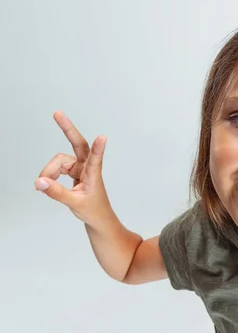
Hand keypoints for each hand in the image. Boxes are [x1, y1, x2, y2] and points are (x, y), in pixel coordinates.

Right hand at [35, 111, 113, 226]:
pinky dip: (51, 173)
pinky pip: (58, 167)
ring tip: (45, 186)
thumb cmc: (93, 210)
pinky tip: (46, 182)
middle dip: (67, 129)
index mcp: (94, 174)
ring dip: (50, 171)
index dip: (98, 148)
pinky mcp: (75, 171)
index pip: (96, 159)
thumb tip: (39, 182)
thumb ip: (56, 192)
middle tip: (57, 114)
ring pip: (60, 161)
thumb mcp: (74, 203)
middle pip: (77, 144)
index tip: (103, 137)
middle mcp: (88, 167)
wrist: (98, 218)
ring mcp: (81, 168)